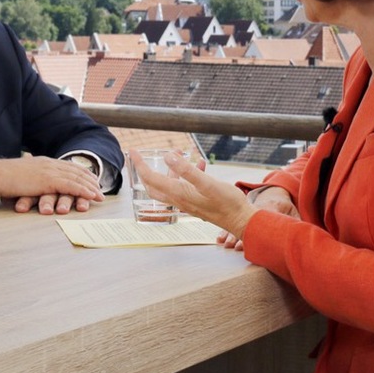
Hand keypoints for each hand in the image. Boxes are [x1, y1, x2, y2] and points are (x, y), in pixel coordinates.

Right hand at [0, 156, 103, 214]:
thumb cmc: (3, 177)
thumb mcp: (21, 175)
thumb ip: (32, 177)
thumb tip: (35, 183)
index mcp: (43, 162)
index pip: (67, 166)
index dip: (80, 172)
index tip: (90, 179)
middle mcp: (49, 164)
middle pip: (75, 171)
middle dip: (89, 180)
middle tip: (100, 188)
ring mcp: (49, 171)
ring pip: (76, 178)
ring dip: (90, 187)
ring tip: (100, 195)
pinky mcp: (48, 180)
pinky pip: (71, 186)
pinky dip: (83, 191)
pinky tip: (91, 196)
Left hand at [129, 149, 255, 237]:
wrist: (242, 221)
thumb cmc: (227, 203)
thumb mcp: (208, 184)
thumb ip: (187, 171)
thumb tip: (168, 157)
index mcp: (179, 193)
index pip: (151, 178)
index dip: (139, 164)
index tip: (131, 151)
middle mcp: (179, 199)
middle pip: (153, 185)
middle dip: (145, 170)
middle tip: (141, 157)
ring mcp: (188, 202)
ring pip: (170, 184)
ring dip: (170, 169)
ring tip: (179, 153)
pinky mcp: (197, 202)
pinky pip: (186, 186)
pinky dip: (188, 174)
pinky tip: (200, 164)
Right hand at [219, 186, 297, 250]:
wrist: (273, 191)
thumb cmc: (285, 205)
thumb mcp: (294, 211)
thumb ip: (298, 221)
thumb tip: (302, 234)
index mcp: (271, 207)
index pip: (263, 219)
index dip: (257, 230)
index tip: (252, 240)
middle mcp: (256, 209)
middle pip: (246, 222)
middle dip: (239, 235)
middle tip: (233, 246)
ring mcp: (247, 211)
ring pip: (237, 222)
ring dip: (230, 233)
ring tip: (224, 243)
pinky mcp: (242, 214)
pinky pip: (232, 222)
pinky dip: (225, 229)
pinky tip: (219, 238)